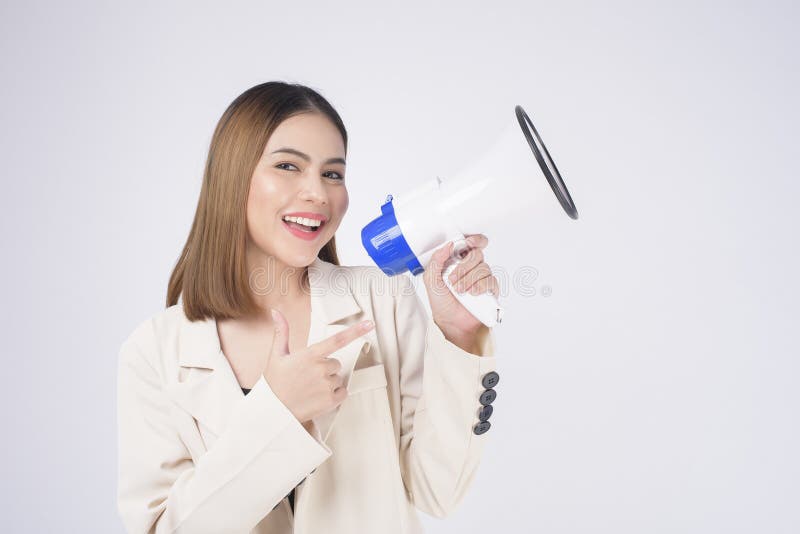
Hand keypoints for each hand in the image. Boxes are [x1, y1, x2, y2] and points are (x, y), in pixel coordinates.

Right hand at [263, 308, 374, 423]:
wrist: (274, 411)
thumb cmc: (275, 383)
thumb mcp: (276, 355)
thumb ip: (281, 332)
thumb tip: (275, 312)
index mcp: (310, 355)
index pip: (337, 340)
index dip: (355, 331)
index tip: (369, 323)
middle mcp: (321, 369)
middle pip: (335, 363)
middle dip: (325, 368)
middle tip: (307, 377)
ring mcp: (327, 385)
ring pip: (338, 377)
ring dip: (328, 382)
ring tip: (310, 388)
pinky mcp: (331, 400)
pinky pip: (343, 392)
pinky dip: (334, 394)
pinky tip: (318, 397)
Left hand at [422, 234, 498, 350]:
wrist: (450, 322)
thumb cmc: (441, 301)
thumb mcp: (431, 280)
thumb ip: (436, 260)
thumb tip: (449, 245)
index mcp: (459, 260)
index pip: (473, 243)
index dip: (475, 239)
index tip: (468, 242)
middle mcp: (473, 267)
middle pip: (477, 254)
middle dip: (464, 267)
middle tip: (452, 280)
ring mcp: (483, 277)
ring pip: (483, 268)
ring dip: (469, 279)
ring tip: (459, 291)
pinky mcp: (491, 289)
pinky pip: (491, 281)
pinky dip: (480, 286)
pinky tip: (473, 293)